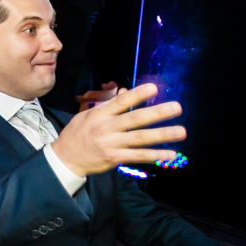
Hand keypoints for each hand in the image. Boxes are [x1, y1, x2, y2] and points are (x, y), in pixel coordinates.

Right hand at [49, 84, 183, 177]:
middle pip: (135, 119)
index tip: (154, 88)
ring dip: (162, 135)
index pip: (121, 102)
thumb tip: (125, 91)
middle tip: (176, 107)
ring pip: (140, 138)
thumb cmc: (76, 133)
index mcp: (99, 114)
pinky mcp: (115, 158)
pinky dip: (155, 156)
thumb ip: (108, 105)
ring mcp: (111, 144)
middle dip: (157, 113)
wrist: (65, 158)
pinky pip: (138, 156)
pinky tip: (171, 155)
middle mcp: (106, 128)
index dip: (137, 95)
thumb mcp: (87, 115)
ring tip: (181, 131)